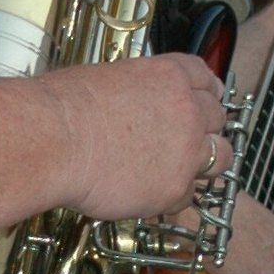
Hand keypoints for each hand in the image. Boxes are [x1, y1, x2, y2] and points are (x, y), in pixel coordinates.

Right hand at [51, 53, 225, 221]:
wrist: (54, 140)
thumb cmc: (64, 108)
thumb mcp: (107, 80)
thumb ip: (136, 92)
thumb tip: (132, 104)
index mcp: (169, 76)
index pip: (205, 78)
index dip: (204, 93)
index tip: (201, 101)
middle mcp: (187, 109)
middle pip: (217, 117)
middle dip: (203, 129)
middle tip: (183, 141)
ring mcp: (187, 149)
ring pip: (219, 157)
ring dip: (202, 163)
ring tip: (175, 170)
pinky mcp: (175, 187)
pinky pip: (187, 196)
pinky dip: (171, 197)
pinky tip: (147, 193)